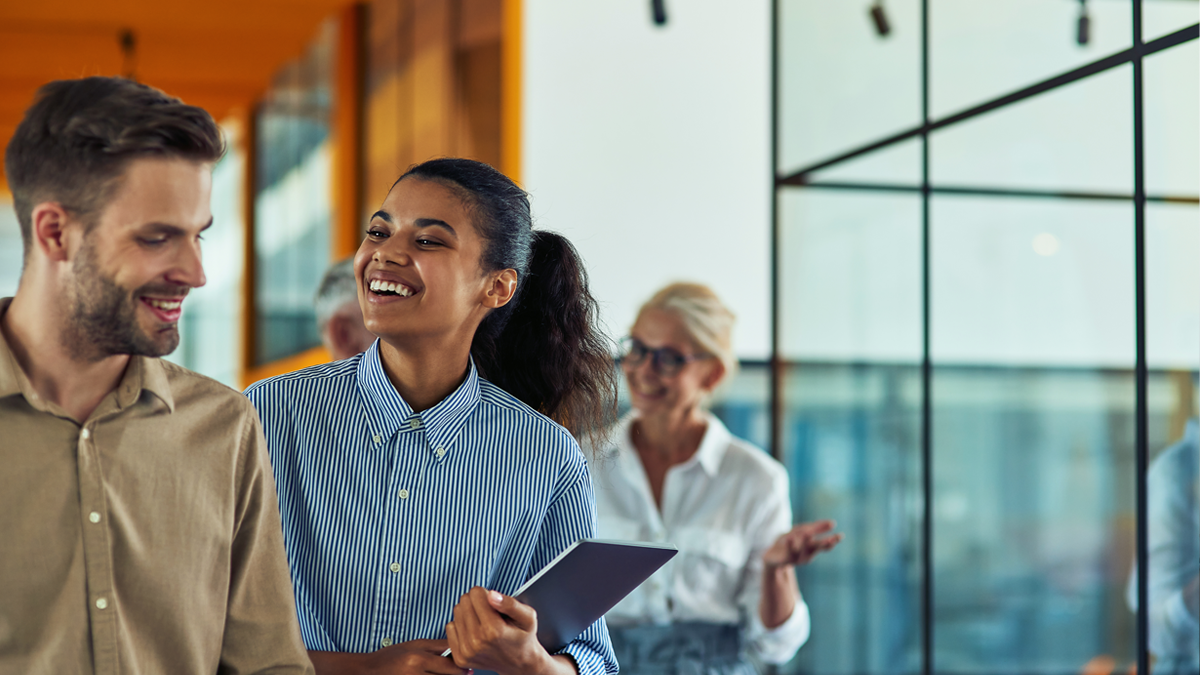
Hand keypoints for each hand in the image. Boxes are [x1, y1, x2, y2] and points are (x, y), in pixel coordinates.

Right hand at [309, 640, 466, 674]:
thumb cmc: (391, 656)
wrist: (368, 671)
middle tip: (466, 673)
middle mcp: (415, 674)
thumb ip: (437, 646)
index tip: (469, 669)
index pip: (449, 667)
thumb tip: (458, 646)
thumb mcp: (414, 645)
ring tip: (452, 674)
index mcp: (418, 659)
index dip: (462, 669)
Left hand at [445, 587, 550, 674]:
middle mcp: (477, 641)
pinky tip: (474, 631)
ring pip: (456, 612)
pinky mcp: (460, 657)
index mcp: (494, 630)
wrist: (519, 663)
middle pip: (464, 601)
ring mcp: (467, 651)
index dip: (486, 594)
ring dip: (468, 613)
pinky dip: (461, 626)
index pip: (475, 593)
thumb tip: (491, 595)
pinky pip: (450, 627)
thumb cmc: (523, 637)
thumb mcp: (527, 617)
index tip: (494, 603)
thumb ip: (510, 603)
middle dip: (476, 602)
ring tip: (483, 622)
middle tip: (489, 613)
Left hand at [762, 520, 842, 569]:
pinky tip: (789, 540)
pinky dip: (788, 546)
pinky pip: (786, 552)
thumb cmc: (791, 543)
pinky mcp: (783, 558)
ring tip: (807, 533)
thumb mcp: (803, 533)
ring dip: (803, 542)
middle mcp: (805, 554)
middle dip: (823, 544)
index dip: (832, 541)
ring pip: (800, 550)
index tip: (840, 536)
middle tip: (832, 539)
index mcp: (811, 547)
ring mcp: (794, 557)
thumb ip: (817, 529)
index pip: (824, 544)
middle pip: (815, 548)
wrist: (772, 556)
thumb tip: (833, 523)